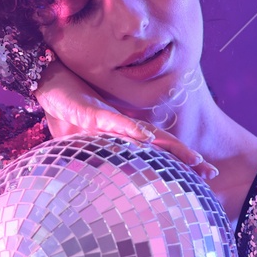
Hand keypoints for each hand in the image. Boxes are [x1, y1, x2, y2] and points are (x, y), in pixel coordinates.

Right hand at [34, 60, 219, 180]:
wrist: (46, 77)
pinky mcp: (90, 111)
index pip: (156, 151)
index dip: (178, 162)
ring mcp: (108, 117)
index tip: (202, 177)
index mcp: (122, 133)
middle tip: (211, 171)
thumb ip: (93, 155)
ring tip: (191, 157)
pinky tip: (146, 138)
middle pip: (160, 143)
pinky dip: (130, 130)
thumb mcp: (79, 141)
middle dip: (186, 157)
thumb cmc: (64, 108)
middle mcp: (122, 124)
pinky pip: (113, 122)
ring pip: (144, 134)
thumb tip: (97, 179)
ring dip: (168, 146)